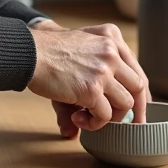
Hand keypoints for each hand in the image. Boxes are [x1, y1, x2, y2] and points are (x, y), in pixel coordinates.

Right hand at [26, 22, 148, 133]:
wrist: (28, 52)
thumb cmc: (48, 54)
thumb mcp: (73, 64)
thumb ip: (85, 88)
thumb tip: (73, 131)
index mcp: (111, 37)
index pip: (136, 69)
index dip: (139, 94)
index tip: (136, 110)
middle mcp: (112, 51)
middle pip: (138, 87)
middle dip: (133, 110)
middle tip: (123, 124)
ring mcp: (103, 70)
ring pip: (125, 104)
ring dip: (110, 118)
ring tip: (88, 117)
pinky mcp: (92, 88)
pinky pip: (105, 116)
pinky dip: (94, 124)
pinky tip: (76, 119)